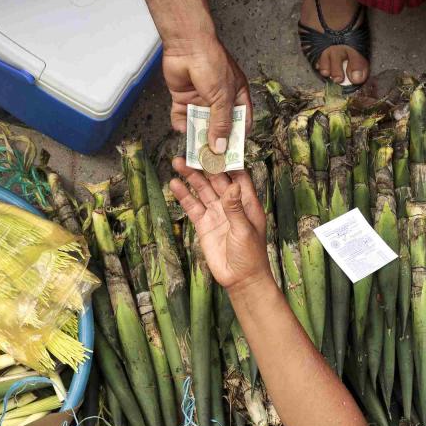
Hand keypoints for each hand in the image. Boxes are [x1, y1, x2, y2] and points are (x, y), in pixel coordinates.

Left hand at [165, 35, 249, 154]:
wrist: (187, 45)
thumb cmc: (212, 64)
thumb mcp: (222, 97)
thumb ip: (221, 123)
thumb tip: (221, 147)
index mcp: (237, 97)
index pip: (240, 123)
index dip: (237, 138)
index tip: (232, 155)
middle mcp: (220, 100)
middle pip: (219, 126)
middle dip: (215, 140)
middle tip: (211, 157)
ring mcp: (201, 99)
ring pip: (200, 123)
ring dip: (197, 134)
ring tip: (194, 148)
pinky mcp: (183, 97)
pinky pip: (182, 115)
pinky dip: (181, 122)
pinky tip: (181, 127)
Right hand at [169, 160, 270, 292]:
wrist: (240, 279)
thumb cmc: (250, 255)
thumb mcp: (244, 230)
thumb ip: (235, 208)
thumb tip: (231, 186)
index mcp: (246, 202)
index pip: (238, 176)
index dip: (228, 162)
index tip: (216, 147)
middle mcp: (230, 204)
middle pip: (216, 179)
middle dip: (204, 166)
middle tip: (191, 151)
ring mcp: (216, 213)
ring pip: (202, 190)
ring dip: (191, 177)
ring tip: (178, 162)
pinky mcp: (204, 224)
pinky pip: (192, 207)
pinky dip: (184, 196)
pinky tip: (174, 185)